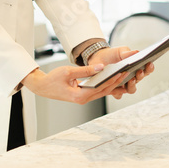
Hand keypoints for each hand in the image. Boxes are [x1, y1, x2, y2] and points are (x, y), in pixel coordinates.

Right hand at [21, 62, 137, 103]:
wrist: (42, 87)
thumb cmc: (52, 79)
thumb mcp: (68, 71)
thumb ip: (85, 70)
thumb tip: (100, 67)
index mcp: (79, 96)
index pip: (100, 88)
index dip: (111, 80)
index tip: (120, 73)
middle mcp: (82, 99)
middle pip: (103, 91)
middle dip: (115, 83)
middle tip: (126, 73)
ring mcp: (82, 99)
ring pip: (100, 92)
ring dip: (110, 84)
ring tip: (121, 75)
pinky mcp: (81, 96)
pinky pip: (95, 91)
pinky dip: (103, 85)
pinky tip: (109, 79)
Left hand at [88, 45, 154, 100]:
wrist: (98, 58)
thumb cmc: (112, 55)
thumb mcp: (120, 52)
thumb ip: (127, 53)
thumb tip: (137, 52)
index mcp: (136, 68)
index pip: (146, 69)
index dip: (149, 68)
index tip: (149, 63)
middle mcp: (131, 78)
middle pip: (139, 80)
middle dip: (141, 76)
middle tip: (140, 71)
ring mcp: (123, 85)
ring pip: (131, 89)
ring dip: (132, 85)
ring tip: (130, 79)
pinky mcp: (114, 90)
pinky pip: (118, 95)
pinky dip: (118, 93)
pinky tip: (117, 88)